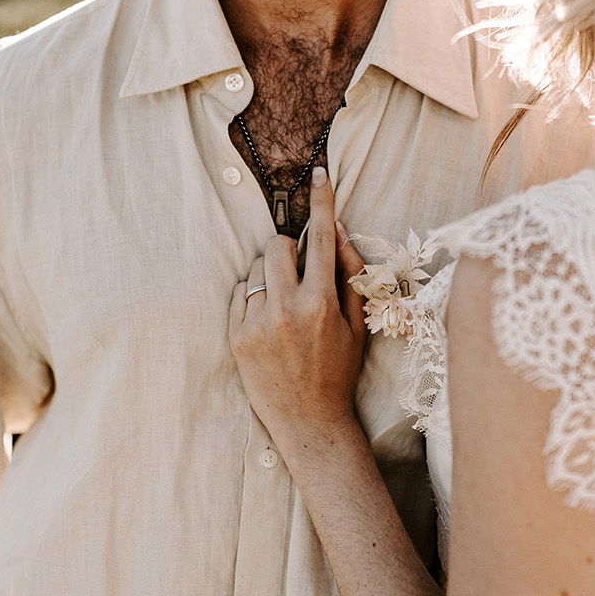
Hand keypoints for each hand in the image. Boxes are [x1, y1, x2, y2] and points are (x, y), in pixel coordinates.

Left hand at [229, 167, 369, 456]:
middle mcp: (287, 308)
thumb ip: (350, 277)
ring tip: (283, 306)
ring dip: (270, 275)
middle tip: (298, 271)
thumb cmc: (339, 370)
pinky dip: (253, 297)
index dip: (322, 201)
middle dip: (288, 250)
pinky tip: (267, 322)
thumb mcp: (358, 325)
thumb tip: (339, 233)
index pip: (322, 237)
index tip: (319, 173)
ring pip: (256, 268)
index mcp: (322, 303)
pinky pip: (239, 293)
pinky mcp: (236, 336)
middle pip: (278, 245)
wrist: (309, 421)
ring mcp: (258, 322)